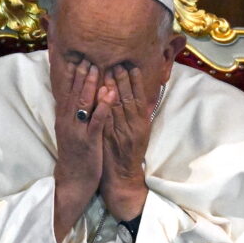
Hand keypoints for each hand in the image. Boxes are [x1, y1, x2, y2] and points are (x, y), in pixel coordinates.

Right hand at [53, 60, 115, 242]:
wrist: (73, 181)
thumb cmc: (76, 155)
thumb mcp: (73, 131)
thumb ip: (76, 114)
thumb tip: (79, 96)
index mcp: (64, 119)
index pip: (67, 91)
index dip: (72, 74)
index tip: (79, 56)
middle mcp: (68, 122)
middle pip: (73, 93)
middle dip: (81, 73)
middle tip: (87, 54)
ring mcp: (77, 132)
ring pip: (83, 104)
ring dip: (90, 85)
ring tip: (97, 67)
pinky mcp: (89, 142)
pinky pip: (96, 122)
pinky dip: (103, 107)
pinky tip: (109, 95)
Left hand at [100, 65, 150, 218]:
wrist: (123, 178)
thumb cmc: (128, 155)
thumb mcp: (135, 134)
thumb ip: (134, 117)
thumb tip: (131, 98)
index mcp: (142, 124)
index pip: (138, 98)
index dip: (134, 82)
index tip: (130, 67)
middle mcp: (134, 127)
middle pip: (128, 99)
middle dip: (123, 81)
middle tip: (118, 64)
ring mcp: (123, 133)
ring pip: (119, 108)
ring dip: (114, 89)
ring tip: (110, 73)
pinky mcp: (112, 140)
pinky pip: (108, 120)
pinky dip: (105, 107)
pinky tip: (102, 96)